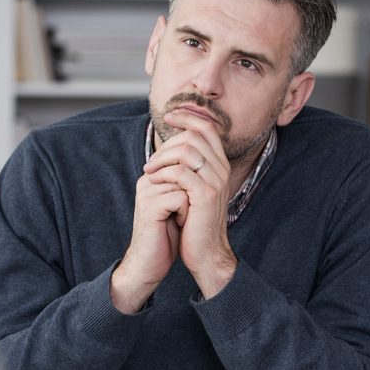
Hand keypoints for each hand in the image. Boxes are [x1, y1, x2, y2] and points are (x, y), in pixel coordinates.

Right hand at [110, 175, 189, 313]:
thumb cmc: (167, 236)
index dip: (193, 186)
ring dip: (191, 204)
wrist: (150, 263)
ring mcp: (146, 193)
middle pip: (184, 173)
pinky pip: (180, 198)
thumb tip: (205, 168)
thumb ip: (184, 184)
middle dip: (192, 194)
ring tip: (180, 219)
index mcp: (152, 178)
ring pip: (184, 184)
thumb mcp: (178, 205)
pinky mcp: (149, 206)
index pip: (183, 165)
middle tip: (185, 213)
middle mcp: (146, 181)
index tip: (186, 205)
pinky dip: (186, 213)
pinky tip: (179, 224)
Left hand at [144, 111, 236, 298]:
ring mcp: (215, 181)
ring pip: (186, 150)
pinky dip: (163, 173)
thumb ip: (189, 168)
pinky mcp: (205, 195)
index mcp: (219, 165)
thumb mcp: (194, 190)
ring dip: (162, 158)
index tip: (168, 117)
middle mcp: (221, 169)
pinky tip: (153, 182)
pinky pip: (180, 172)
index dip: (187, 118)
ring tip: (149, 171)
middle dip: (167, 142)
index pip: (207, 128)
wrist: (206, 252)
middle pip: (195, 135)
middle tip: (151, 161)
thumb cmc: (195, 223)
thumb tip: (171, 148)